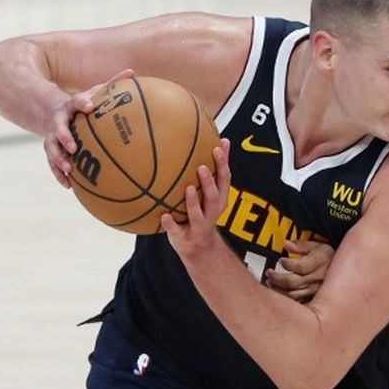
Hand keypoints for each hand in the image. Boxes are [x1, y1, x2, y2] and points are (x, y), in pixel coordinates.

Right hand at [44, 68, 134, 187]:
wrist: (51, 111)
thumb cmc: (82, 103)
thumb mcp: (94, 91)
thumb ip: (112, 83)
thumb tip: (133, 72)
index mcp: (71, 106)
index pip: (76, 101)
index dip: (82, 102)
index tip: (89, 106)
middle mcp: (59, 121)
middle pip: (59, 129)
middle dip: (64, 137)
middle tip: (73, 146)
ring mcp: (52, 136)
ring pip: (52, 148)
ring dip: (58, 159)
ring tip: (68, 169)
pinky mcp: (51, 149)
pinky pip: (52, 163)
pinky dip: (59, 174)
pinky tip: (69, 186)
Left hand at [162, 139, 231, 262]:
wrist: (199, 249)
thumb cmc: (202, 212)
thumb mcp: (210, 194)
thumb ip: (212, 170)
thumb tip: (217, 139)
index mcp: (219, 199)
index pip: (224, 179)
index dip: (223, 164)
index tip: (218, 146)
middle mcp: (212, 212)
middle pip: (214, 196)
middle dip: (209, 182)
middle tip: (201, 166)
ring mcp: (199, 226)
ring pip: (198, 214)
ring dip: (193, 201)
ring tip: (187, 188)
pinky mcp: (184, 237)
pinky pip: (176, 230)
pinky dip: (170, 223)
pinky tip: (163, 215)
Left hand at [265, 240, 334, 302]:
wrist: (344, 270)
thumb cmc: (328, 257)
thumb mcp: (317, 246)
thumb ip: (301, 246)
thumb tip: (286, 244)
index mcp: (320, 262)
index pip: (299, 266)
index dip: (286, 264)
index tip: (280, 260)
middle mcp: (318, 278)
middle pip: (292, 282)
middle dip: (276, 278)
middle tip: (269, 273)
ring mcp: (315, 291)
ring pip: (292, 295)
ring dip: (278, 290)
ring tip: (271, 283)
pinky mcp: (313, 300)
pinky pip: (296, 303)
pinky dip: (285, 299)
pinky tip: (279, 293)